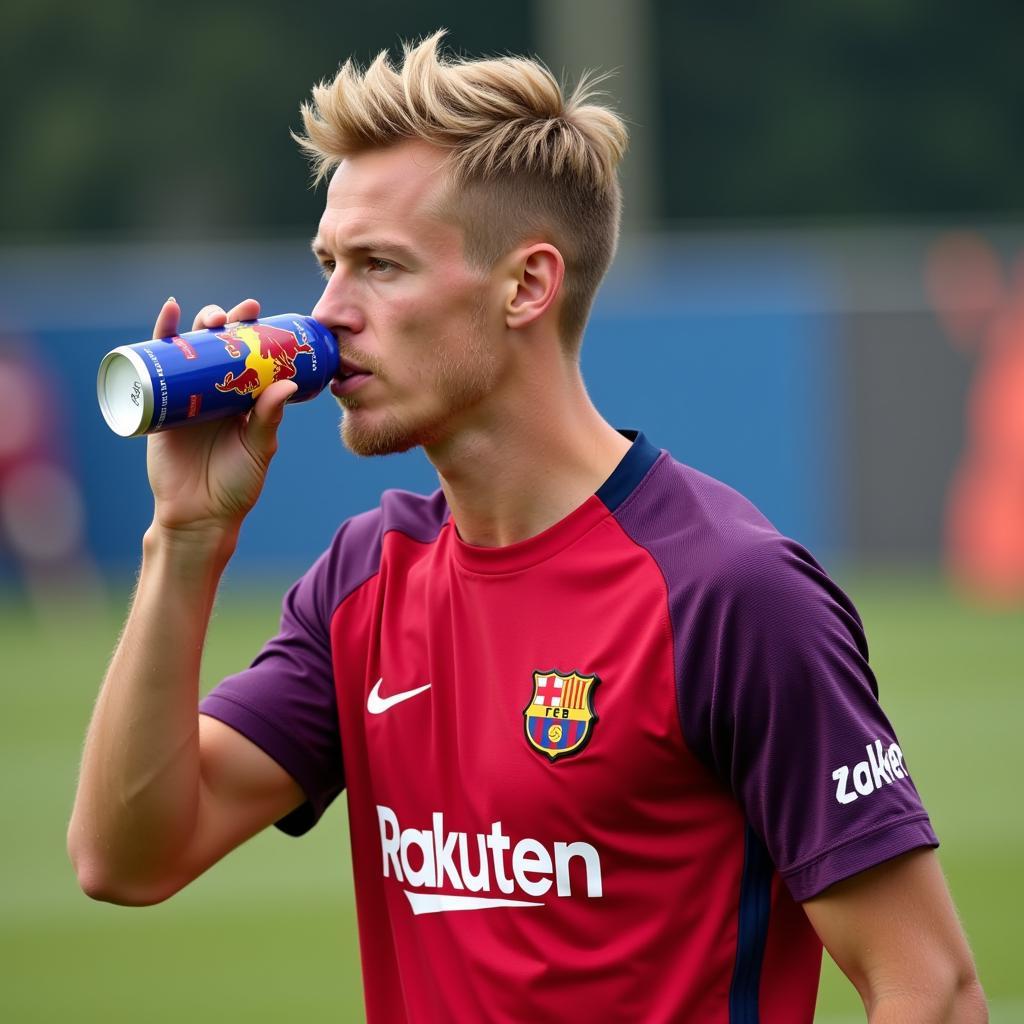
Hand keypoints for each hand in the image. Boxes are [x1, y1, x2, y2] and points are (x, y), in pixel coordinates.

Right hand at [145, 298, 297, 537]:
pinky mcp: (158, 404)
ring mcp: (185, 396)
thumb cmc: (235, 486)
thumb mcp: (258, 450)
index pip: (248, 358)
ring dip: (195, 325)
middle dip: (226, 323)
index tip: (261, 315)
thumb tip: (287, 383)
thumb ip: (269, 419)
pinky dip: (157, 339)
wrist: (197, 516)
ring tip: (208, 317)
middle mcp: (214, 393)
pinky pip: (155, 367)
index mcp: (243, 400)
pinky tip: (167, 317)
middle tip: (239, 315)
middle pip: (218, 347)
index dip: (253, 334)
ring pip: (188, 350)